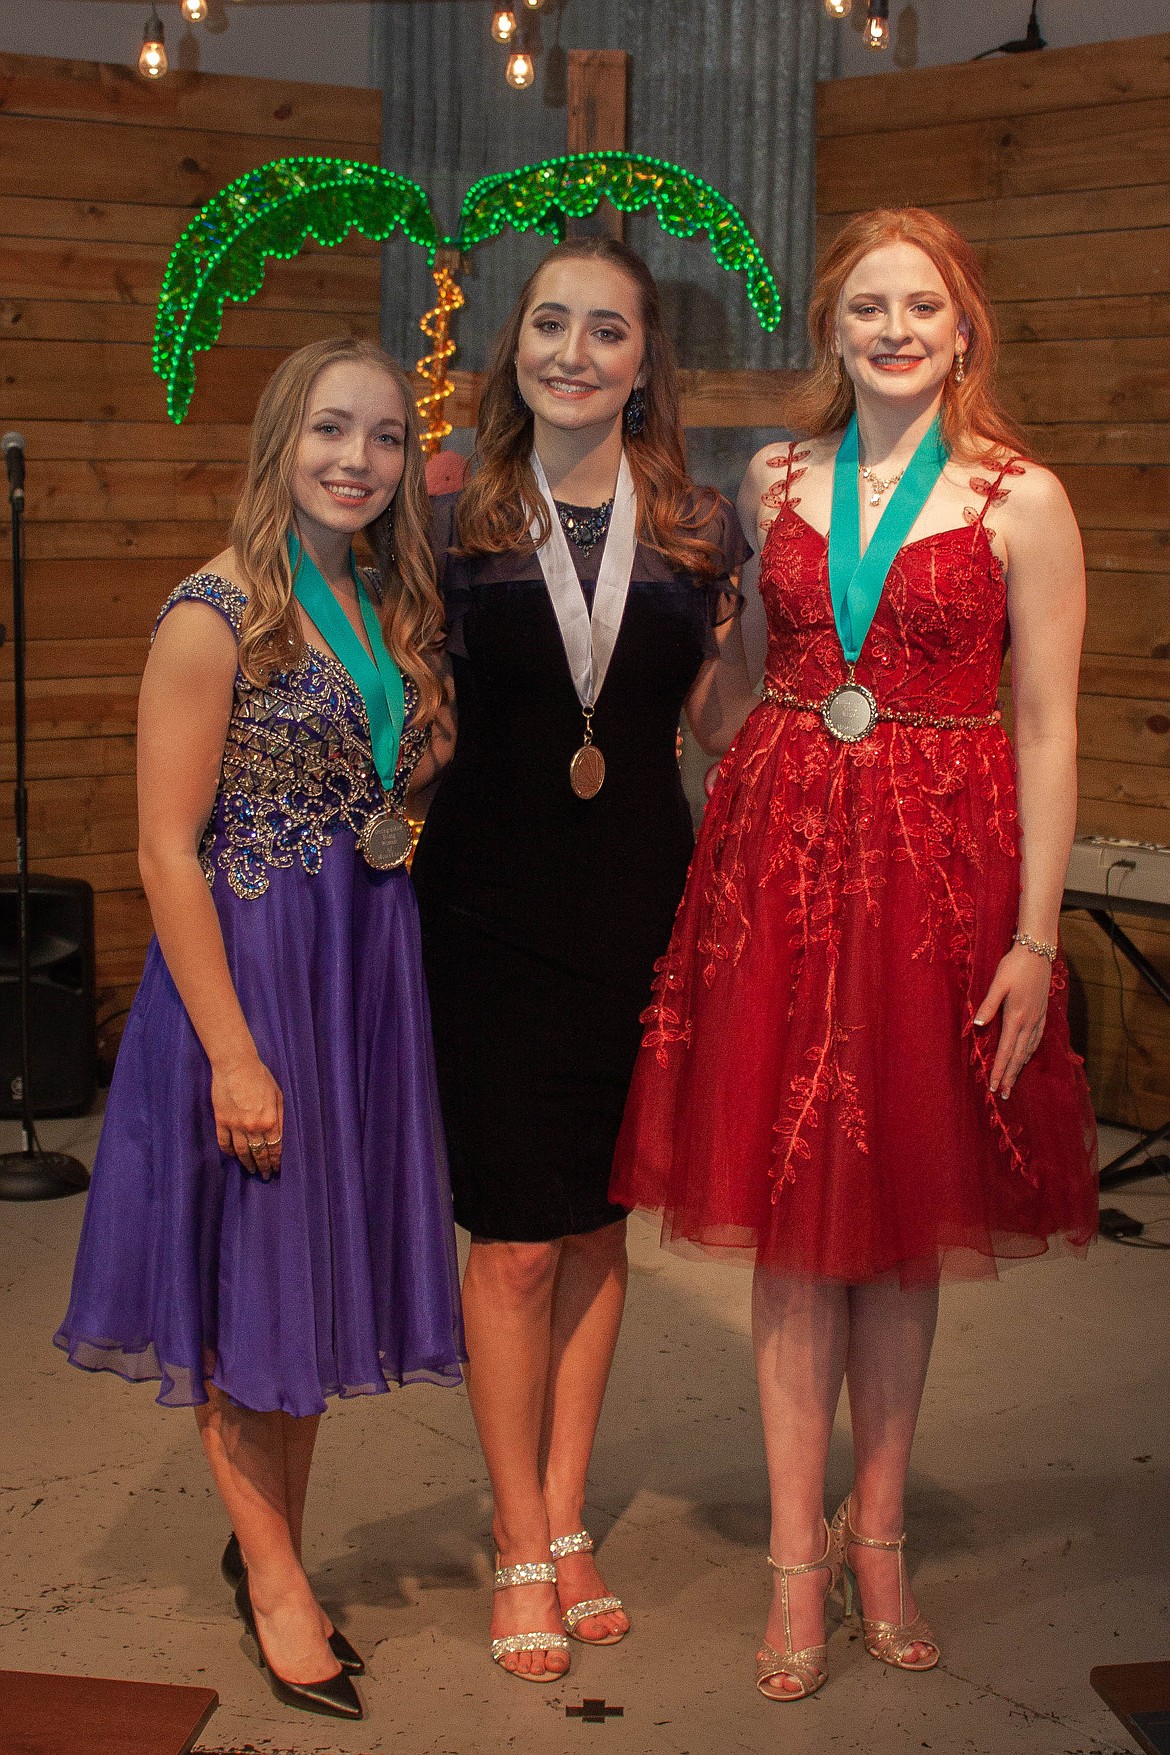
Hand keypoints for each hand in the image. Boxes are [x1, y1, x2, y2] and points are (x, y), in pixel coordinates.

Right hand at [211, 1054, 283, 1177]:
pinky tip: (233, 1156)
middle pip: (259, 1153)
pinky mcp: (221, 1121)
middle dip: (264, 1166)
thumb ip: (279, 1116)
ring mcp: (235, 1125)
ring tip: (251, 1170)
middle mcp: (253, 1127)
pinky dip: (228, 1152)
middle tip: (266, 1176)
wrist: (236, 1065)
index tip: (277, 1168)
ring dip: (247, 1163)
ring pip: (242, 1152)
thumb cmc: (260, 1077)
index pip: (275, 1148)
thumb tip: (279, 1135)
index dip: (276, 1160)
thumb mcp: (278, 1095)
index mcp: (270, 1121)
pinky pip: (224, 1142)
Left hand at [973, 944, 1052, 1098]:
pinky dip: (1029, 1053)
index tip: (995, 1086)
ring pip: (1028, 1050)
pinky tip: (1026, 1057)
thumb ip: (988, 1004)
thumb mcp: (998, 983)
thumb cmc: (1014, 966)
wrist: (1038, 952)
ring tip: (1013, 1082)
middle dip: (1010, 1076)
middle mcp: (1029, 1022)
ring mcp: (1038, 1018)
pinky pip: (1036, 1039)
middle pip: (1018, 1056)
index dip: (1000, 1070)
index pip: (1006, 1051)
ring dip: (1020, 1067)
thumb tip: (978, 1024)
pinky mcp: (1042, 1013)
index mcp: (1016, 1017)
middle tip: (1003, 1094)